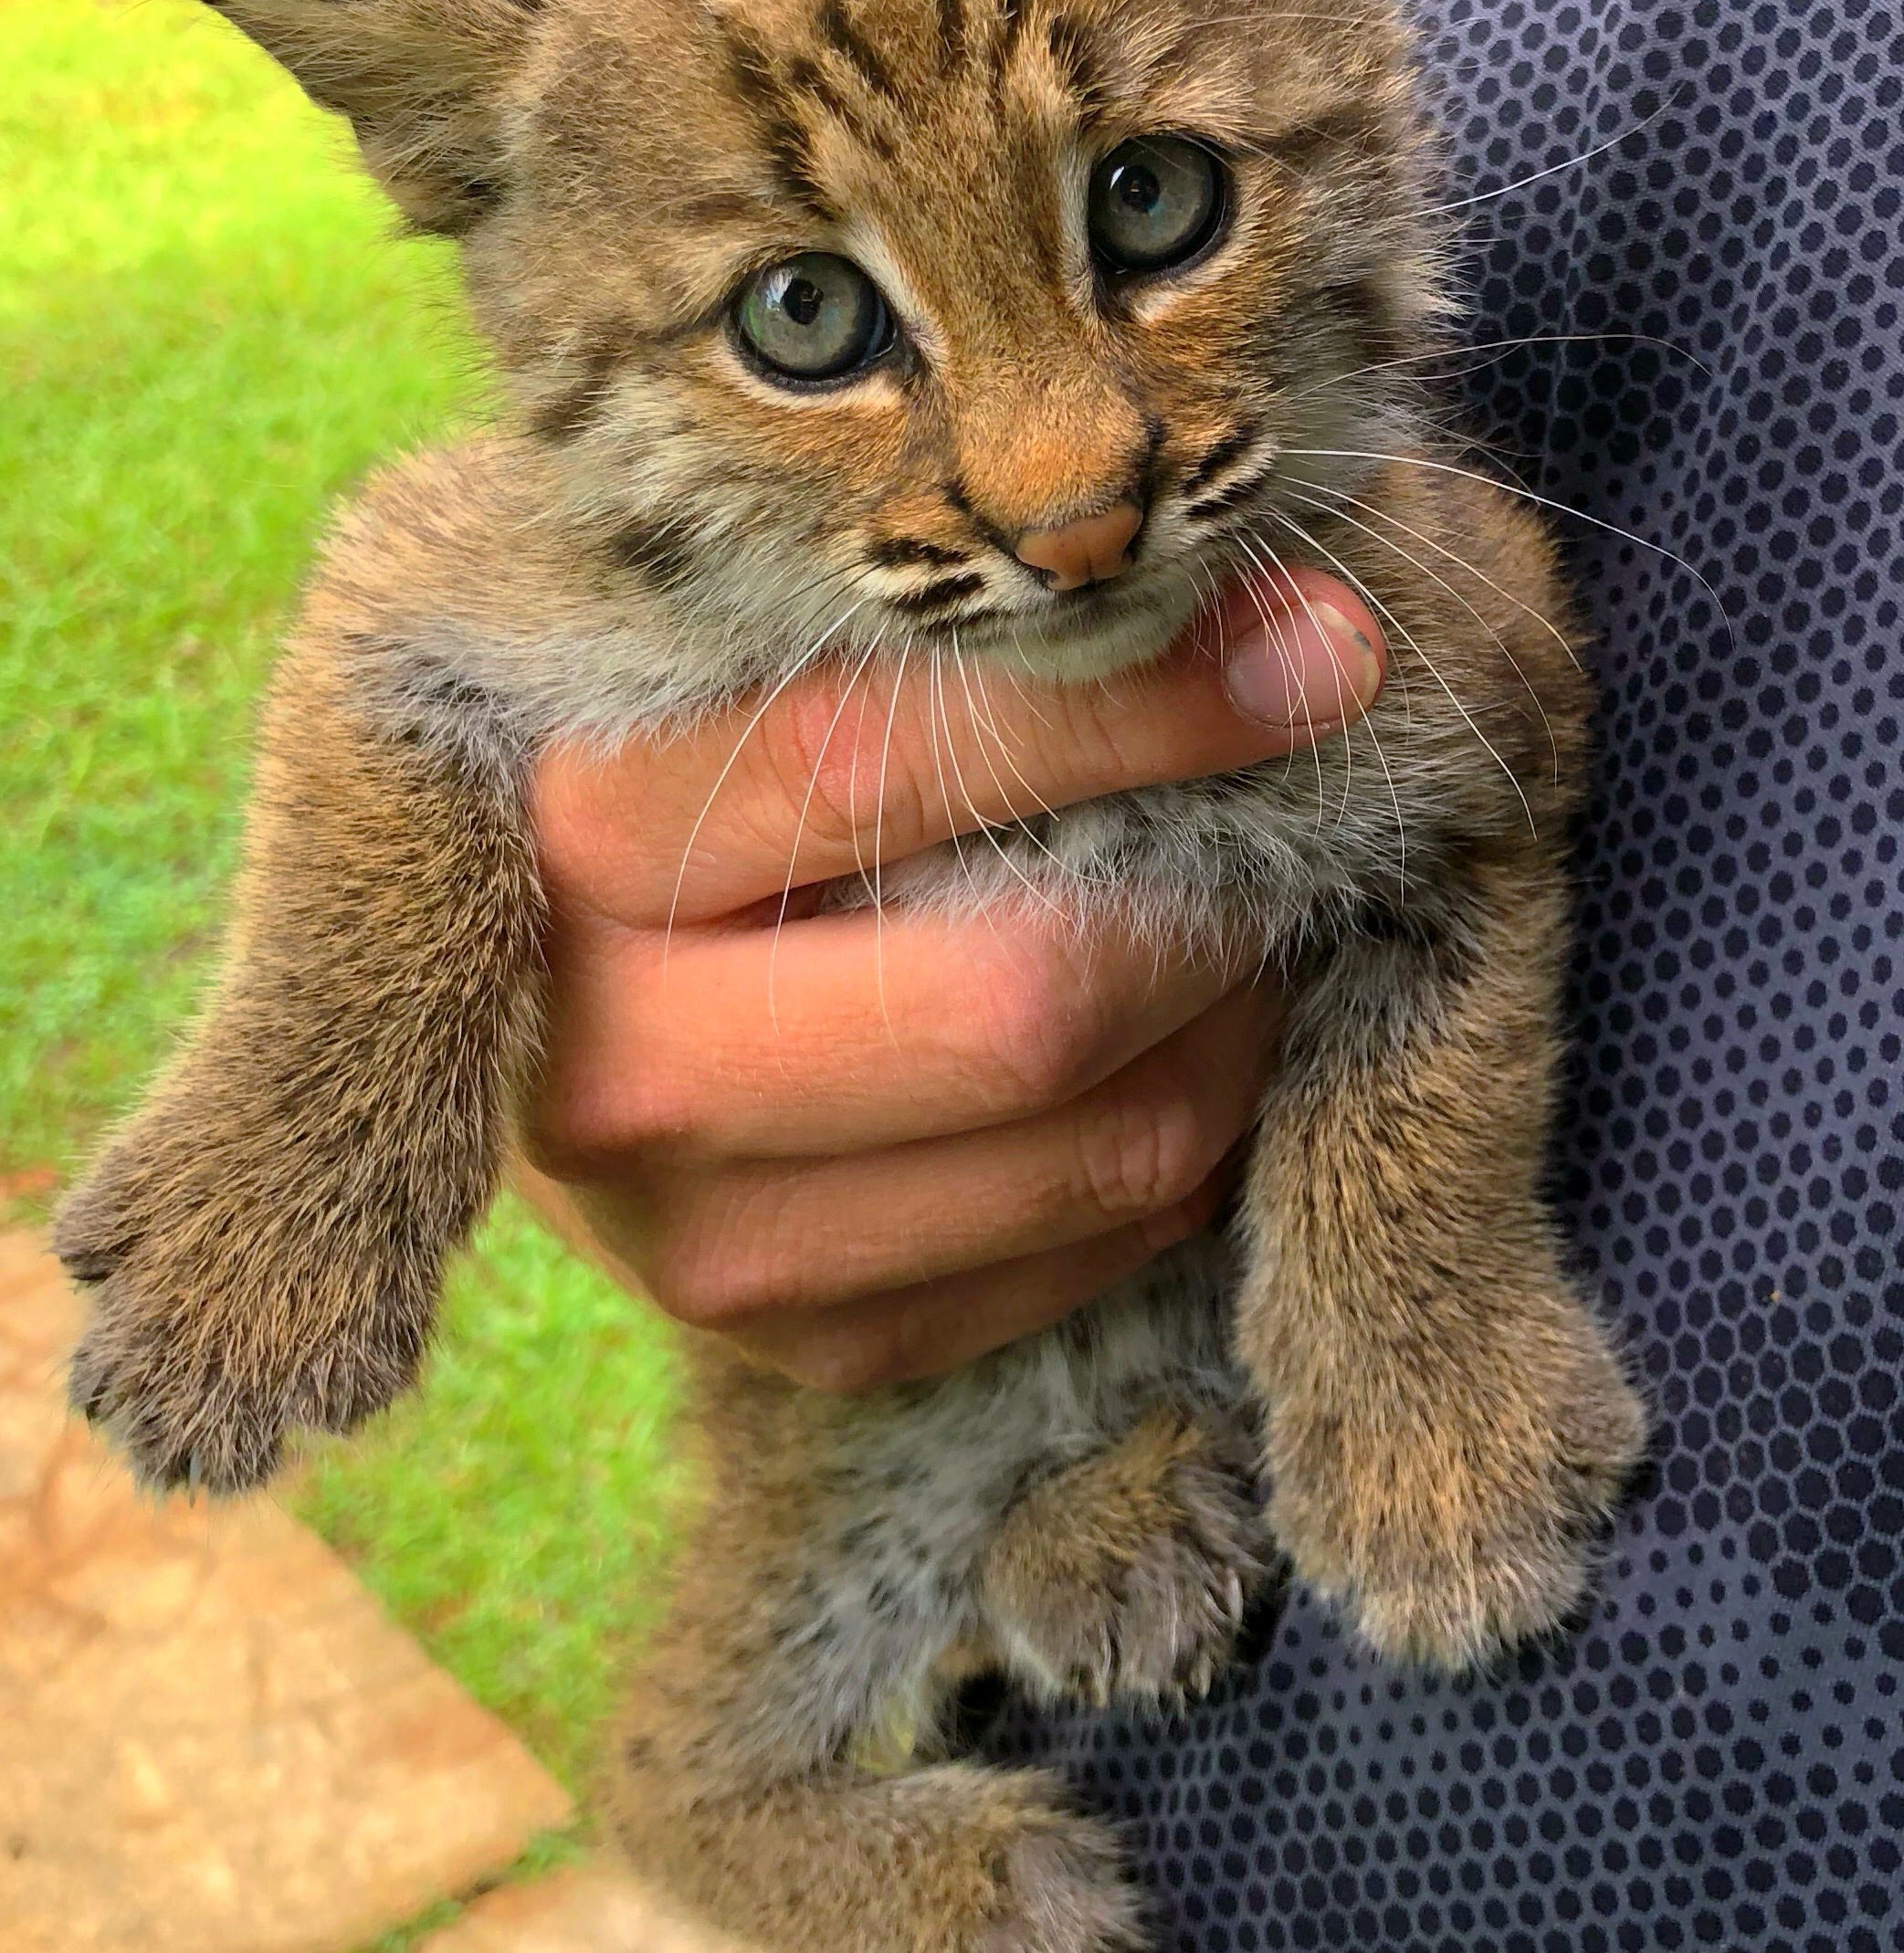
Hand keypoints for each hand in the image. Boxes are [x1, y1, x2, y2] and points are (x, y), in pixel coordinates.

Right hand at [517, 573, 1384, 1389]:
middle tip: (1279, 830)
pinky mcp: (801, 1341)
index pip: (890, 763)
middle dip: (1210, 907)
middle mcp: (617, 1064)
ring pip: (1099, 1147)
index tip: (1315, 650)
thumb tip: (1258, 611)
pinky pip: (1089, 1254)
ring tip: (1232, 936)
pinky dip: (1180, 1145)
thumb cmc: (672, 789)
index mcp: (572, 842)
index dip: (1136, 703)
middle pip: (1027, 1000)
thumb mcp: (726, 670)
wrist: (538, 1008)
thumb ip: (916, 636)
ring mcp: (700, 1239)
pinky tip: (1161, 1051)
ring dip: (1228, 1030)